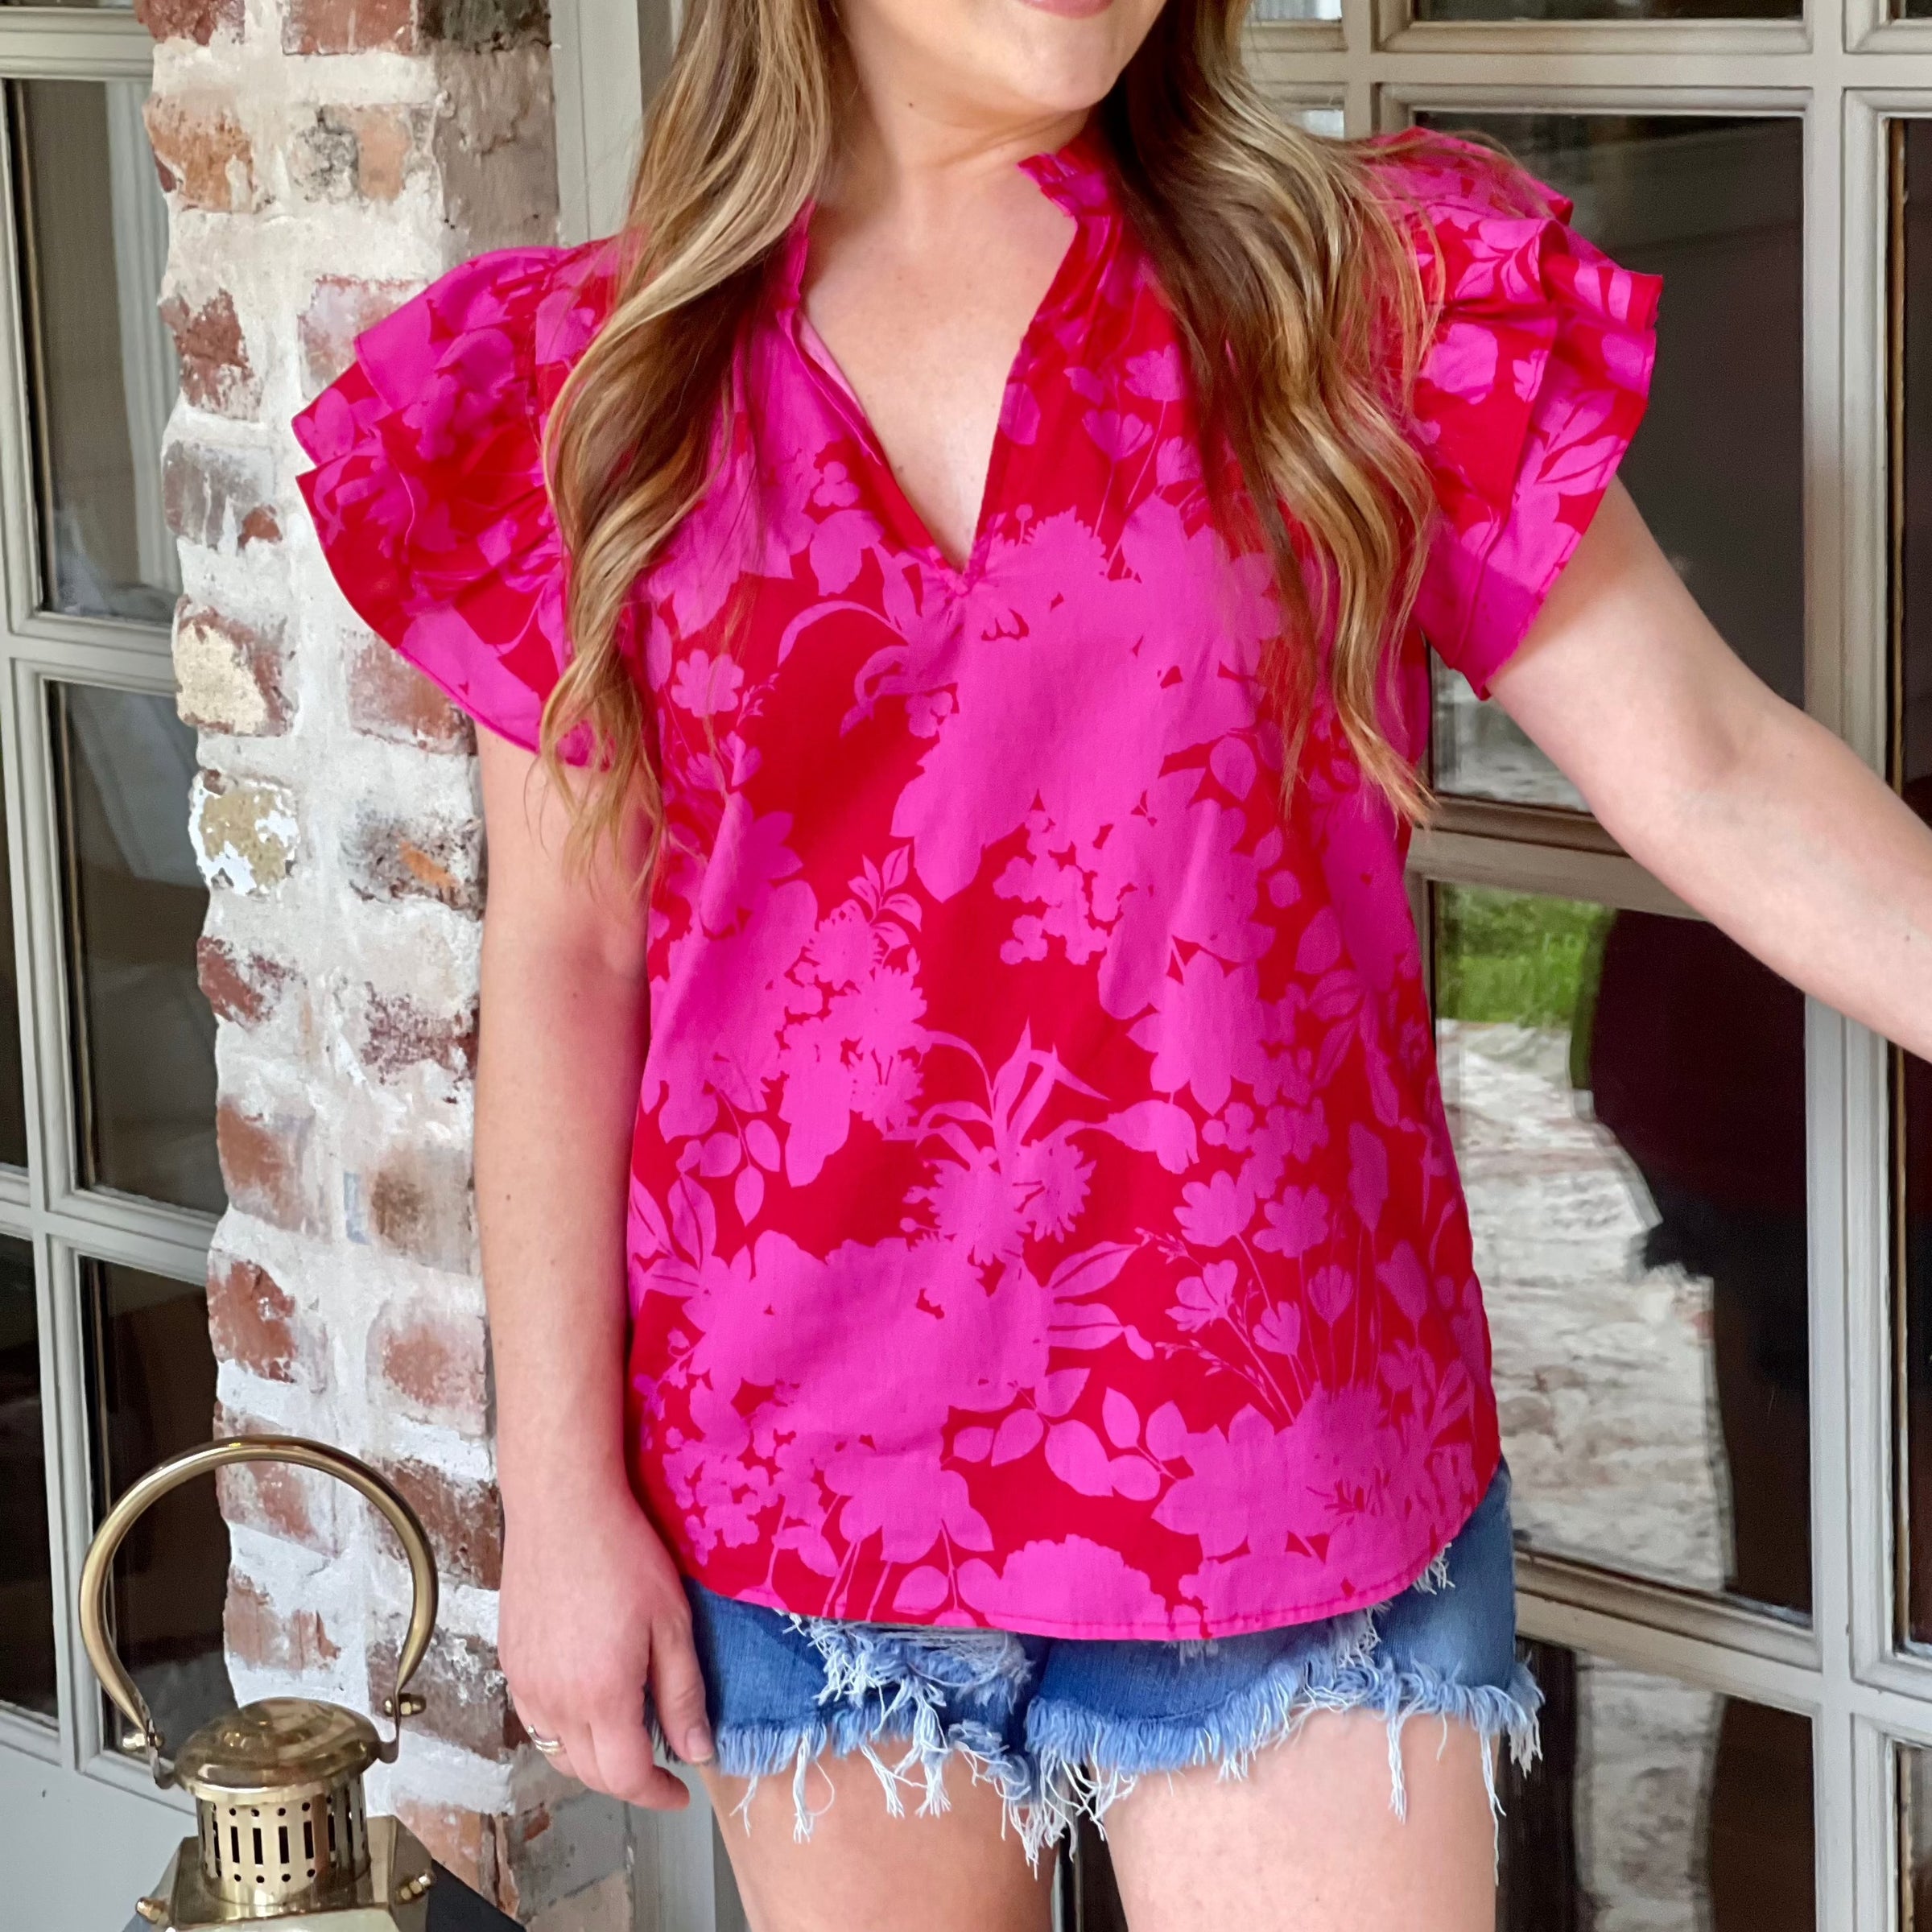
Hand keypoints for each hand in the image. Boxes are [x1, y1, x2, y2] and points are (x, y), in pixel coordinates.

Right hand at [498, 1472, 712, 1808]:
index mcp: (601, 1696)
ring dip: (592, 1760)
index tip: (679, 1792)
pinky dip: (563, 1731)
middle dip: (627, 1780)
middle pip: (588, 1773)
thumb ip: (683, 1694)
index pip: (624, 1777)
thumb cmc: (624, 1554)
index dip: (656, 1795)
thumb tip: (696, 1751)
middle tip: (659, 1763)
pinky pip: (535, 1720)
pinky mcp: (510, 1662)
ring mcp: (525, 1683)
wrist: (563, 1507)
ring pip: (557, 1752)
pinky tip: (586, 1703)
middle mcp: (555, 1701)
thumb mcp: (672, 1623)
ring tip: (626, 1735)